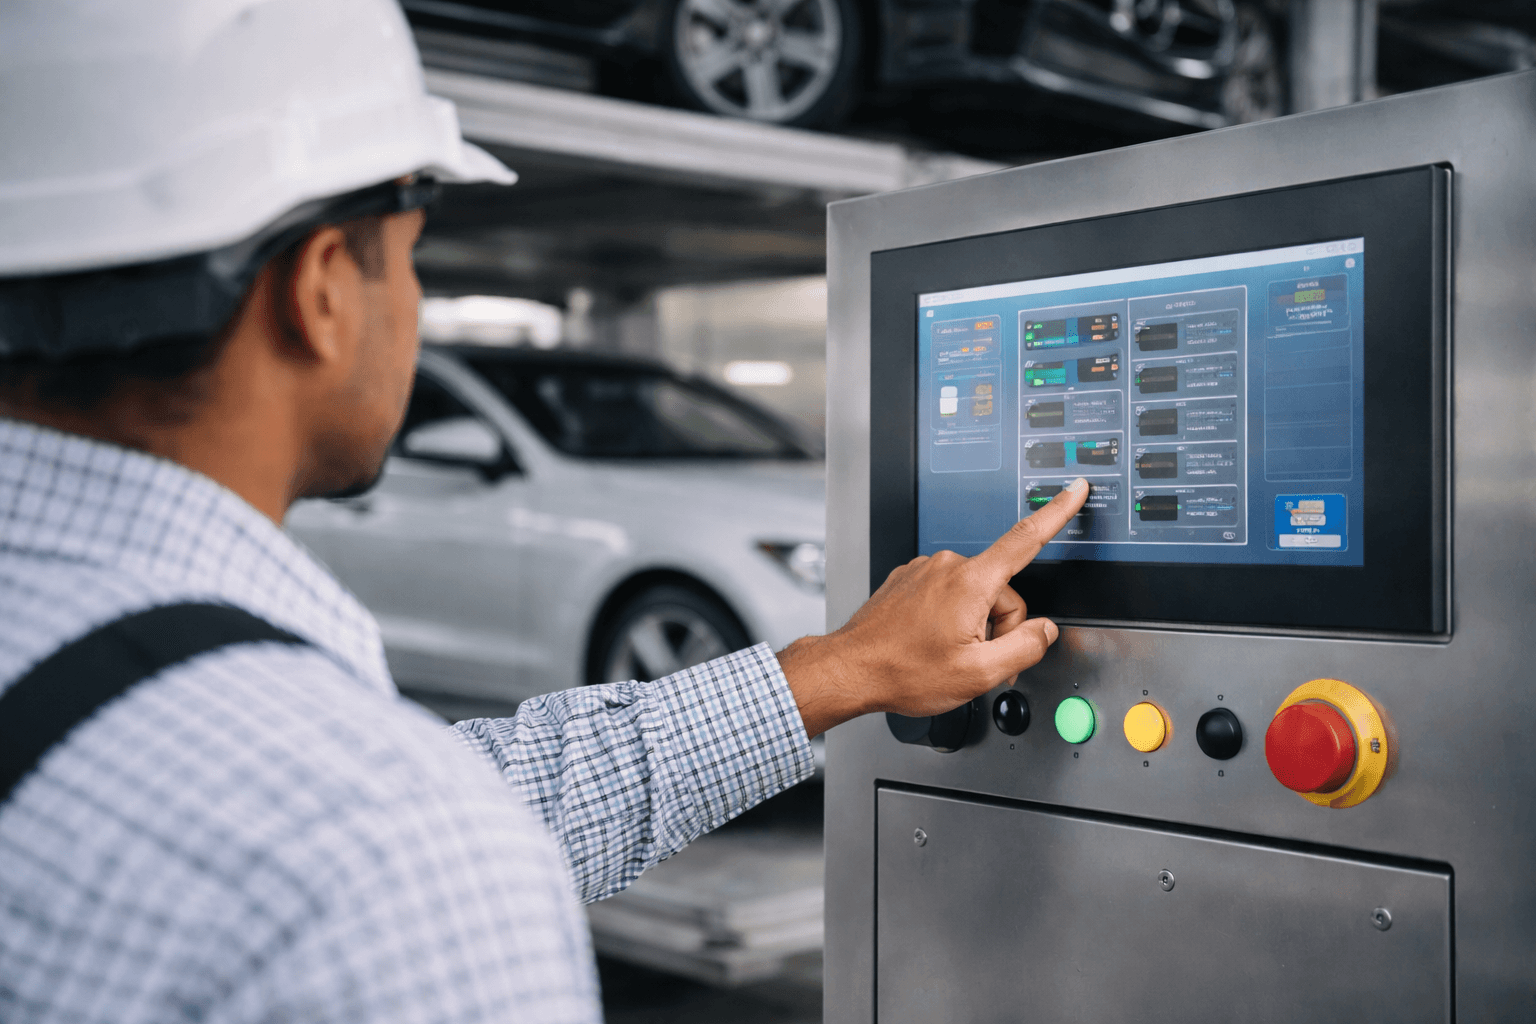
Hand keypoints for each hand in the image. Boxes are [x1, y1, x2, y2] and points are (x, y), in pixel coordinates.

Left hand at [778, 477, 1089, 737]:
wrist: (851, 669)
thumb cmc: (904, 671)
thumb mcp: (978, 674)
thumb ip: (1024, 648)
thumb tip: (1044, 631)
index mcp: (969, 582)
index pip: (1025, 539)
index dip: (1056, 513)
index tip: (1074, 489)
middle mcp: (947, 566)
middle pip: (1001, 590)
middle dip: (999, 626)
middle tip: (977, 660)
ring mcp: (925, 570)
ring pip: (974, 594)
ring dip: (973, 624)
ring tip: (947, 654)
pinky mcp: (909, 578)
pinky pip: (947, 593)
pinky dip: (949, 618)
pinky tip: (931, 642)